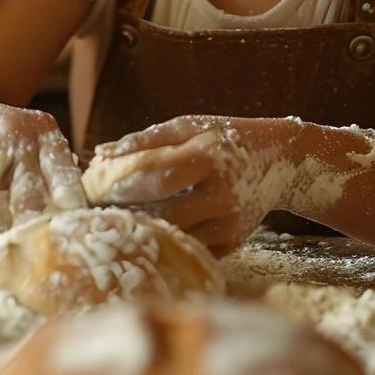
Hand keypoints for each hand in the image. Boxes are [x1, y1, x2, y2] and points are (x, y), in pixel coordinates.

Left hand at [85, 115, 301, 256]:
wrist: (282, 161)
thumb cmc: (226, 137)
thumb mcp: (190, 126)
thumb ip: (146, 140)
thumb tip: (100, 154)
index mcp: (211, 158)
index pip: (158, 176)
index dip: (121, 182)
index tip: (91, 185)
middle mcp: (223, 195)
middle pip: (163, 212)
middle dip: (123, 212)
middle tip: (93, 210)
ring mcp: (229, 224)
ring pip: (173, 236)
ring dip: (139, 230)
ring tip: (112, 221)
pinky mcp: (232, 244)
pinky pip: (189, 248)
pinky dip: (163, 241)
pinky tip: (142, 232)